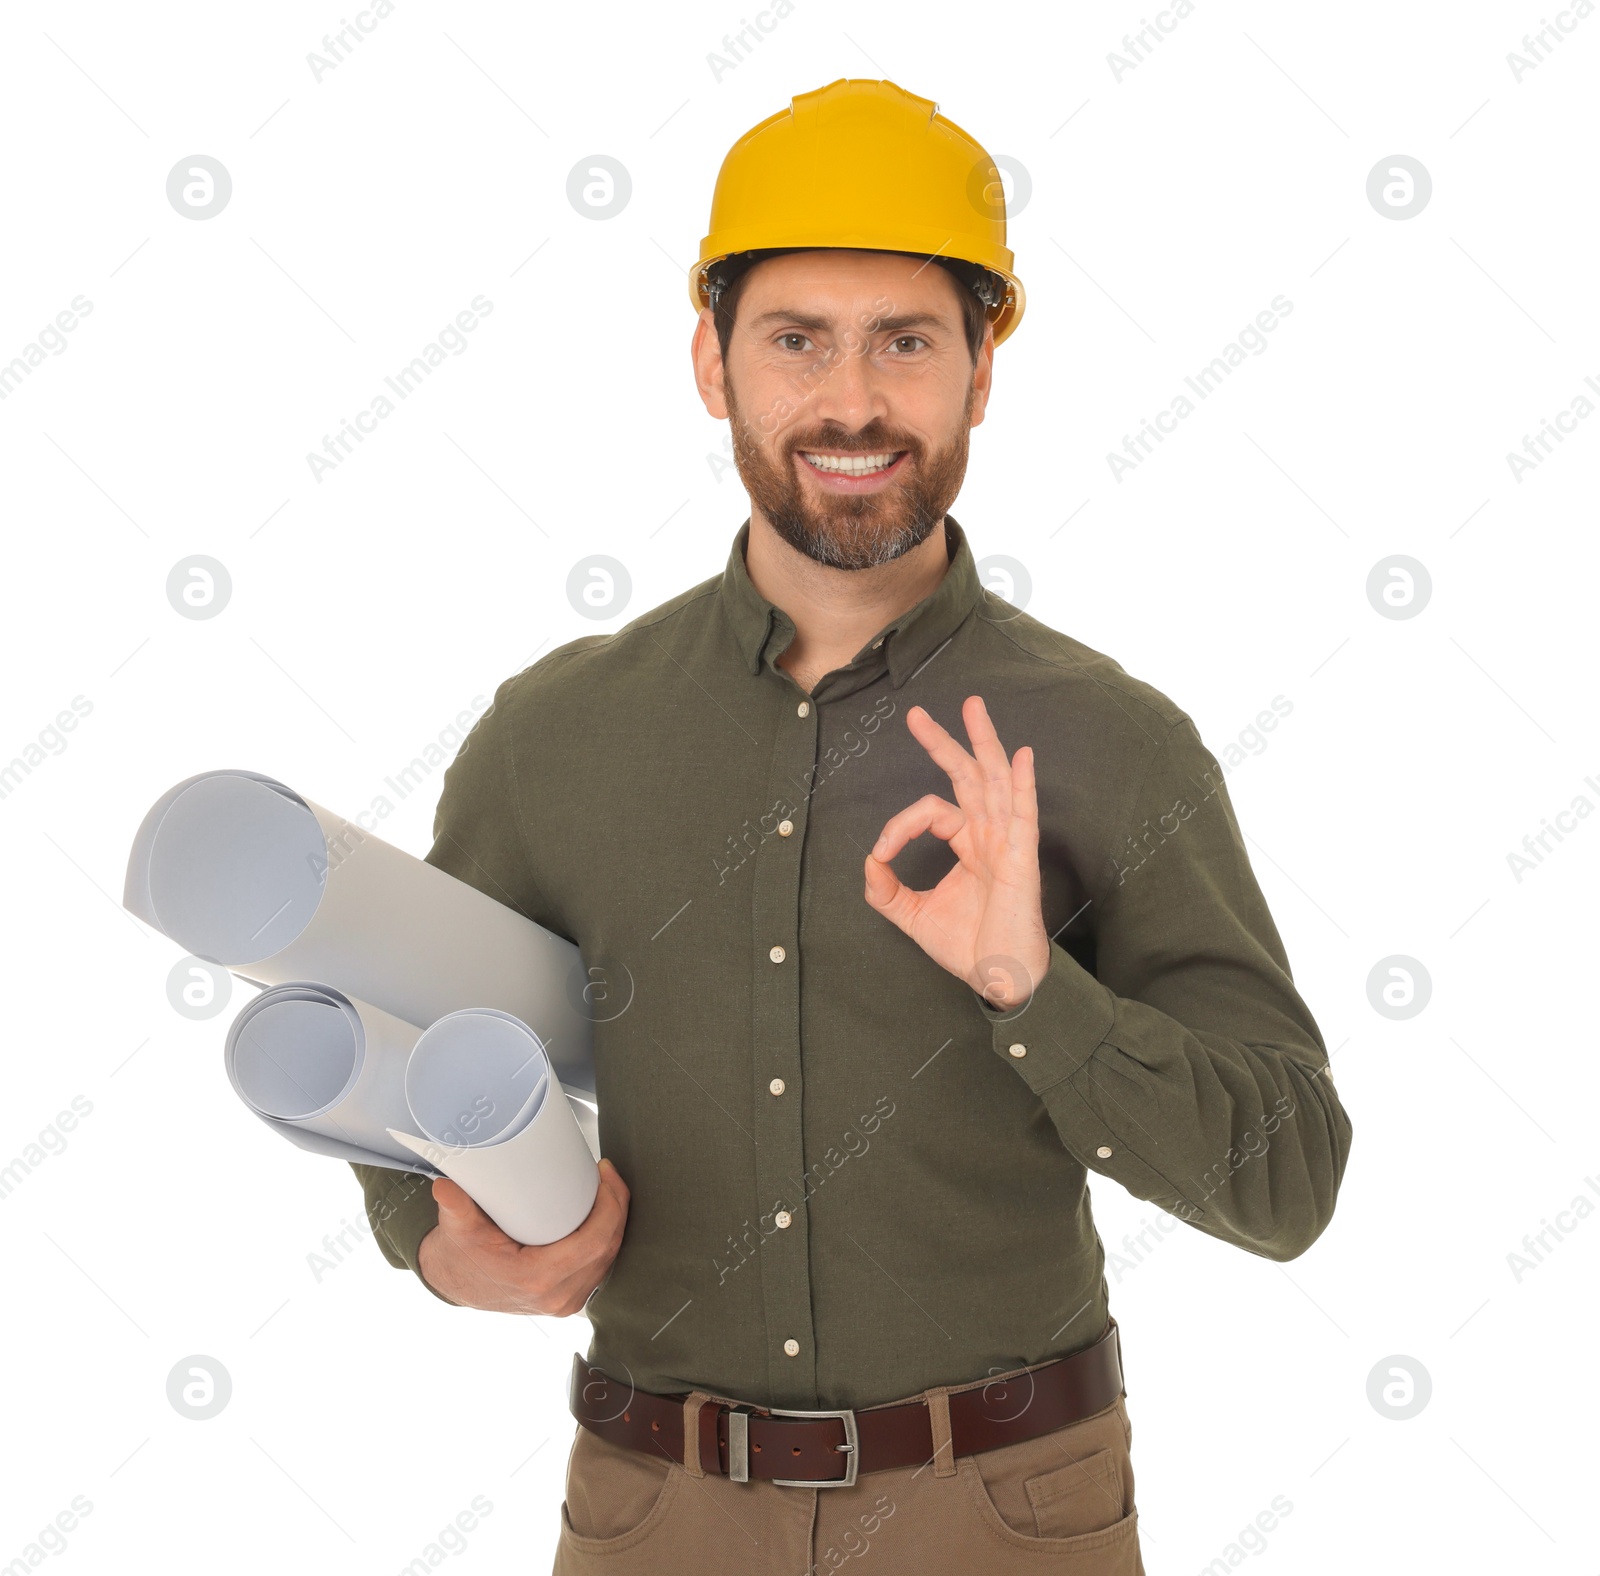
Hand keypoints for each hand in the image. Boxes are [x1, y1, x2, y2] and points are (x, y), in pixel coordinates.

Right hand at [416, 1158, 629, 1314]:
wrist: (454, 1283)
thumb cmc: (460, 1255)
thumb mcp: (458, 1229)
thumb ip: (454, 1207)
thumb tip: (444, 1187)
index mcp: (536, 1278)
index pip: (593, 1242)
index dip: (610, 1206)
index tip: (604, 1174)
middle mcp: (557, 1296)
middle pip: (607, 1248)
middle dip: (617, 1207)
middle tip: (608, 1173)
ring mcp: (565, 1302)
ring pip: (607, 1260)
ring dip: (615, 1223)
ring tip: (609, 1188)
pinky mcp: (567, 1298)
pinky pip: (599, 1268)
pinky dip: (606, 1240)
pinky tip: (605, 1216)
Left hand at [863, 695, 1049, 1009]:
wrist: (998, 977)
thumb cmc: (968, 947)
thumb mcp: (912, 915)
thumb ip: (886, 890)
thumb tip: (869, 861)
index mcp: (967, 843)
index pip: (931, 811)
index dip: (900, 825)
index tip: (881, 854)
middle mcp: (987, 835)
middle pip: (967, 776)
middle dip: (944, 743)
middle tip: (917, 714)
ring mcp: (1006, 843)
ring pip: (995, 781)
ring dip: (984, 743)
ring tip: (973, 708)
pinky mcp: (1021, 859)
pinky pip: (1024, 814)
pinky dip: (1024, 783)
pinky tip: (1022, 755)